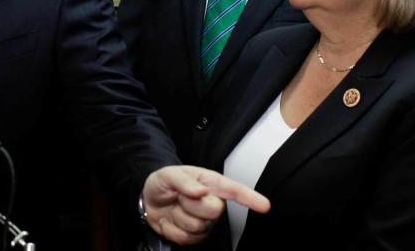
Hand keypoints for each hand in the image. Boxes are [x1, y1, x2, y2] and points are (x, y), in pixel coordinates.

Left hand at [142, 165, 269, 245]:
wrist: (149, 198)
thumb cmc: (164, 182)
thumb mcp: (169, 174)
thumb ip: (184, 181)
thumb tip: (201, 192)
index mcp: (211, 184)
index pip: (235, 191)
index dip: (251, 198)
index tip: (265, 206)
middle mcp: (213, 203)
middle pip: (214, 211)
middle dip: (191, 204)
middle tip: (179, 197)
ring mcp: (205, 222)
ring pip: (198, 227)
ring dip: (179, 217)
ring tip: (174, 206)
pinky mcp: (195, 236)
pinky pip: (186, 239)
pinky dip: (171, 230)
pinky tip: (169, 220)